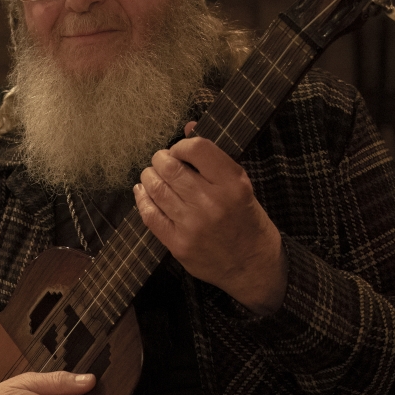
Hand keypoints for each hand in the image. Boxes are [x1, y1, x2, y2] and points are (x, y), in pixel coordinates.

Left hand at [133, 122, 286, 314]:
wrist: (253, 266)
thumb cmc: (247, 220)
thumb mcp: (241, 186)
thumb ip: (214, 159)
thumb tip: (188, 127)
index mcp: (233, 183)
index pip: (197, 148)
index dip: (181, 145)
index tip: (179, 150)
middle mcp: (212, 202)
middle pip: (171, 168)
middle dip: (160, 159)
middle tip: (161, 161)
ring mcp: (193, 225)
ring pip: (156, 189)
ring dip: (149, 176)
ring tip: (152, 174)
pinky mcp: (178, 244)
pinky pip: (150, 215)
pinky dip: (142, 199)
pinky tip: (143, 192)